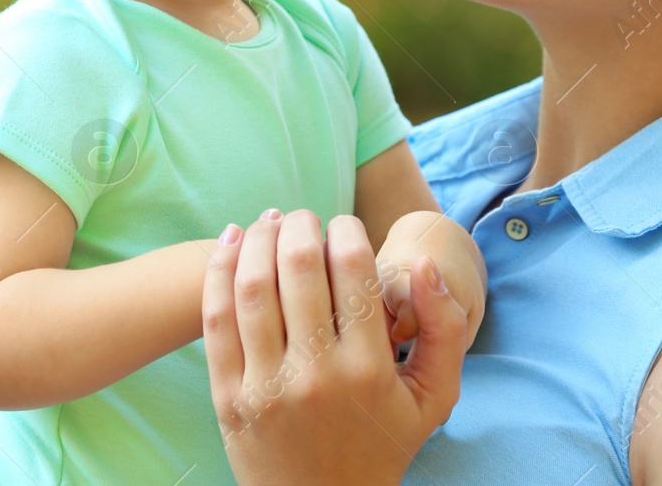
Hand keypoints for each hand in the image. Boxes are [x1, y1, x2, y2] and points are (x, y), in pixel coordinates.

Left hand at [202, 209, 468, 485]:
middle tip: (303, 217)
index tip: (344, 226)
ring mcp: (266, 386)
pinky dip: (220, 270)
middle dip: (300, 224)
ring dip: (260, 238)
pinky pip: (216, 318)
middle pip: (299, 265)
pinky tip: (232, 242)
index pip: (353, 268)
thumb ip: (444, 328)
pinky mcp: (228, 396)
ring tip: (270, 222)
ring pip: (253, 285)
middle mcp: (316, 374)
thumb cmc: (382, 444)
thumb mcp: (434, 396)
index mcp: (368, 368)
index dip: (346, 230)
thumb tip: (424, 264)